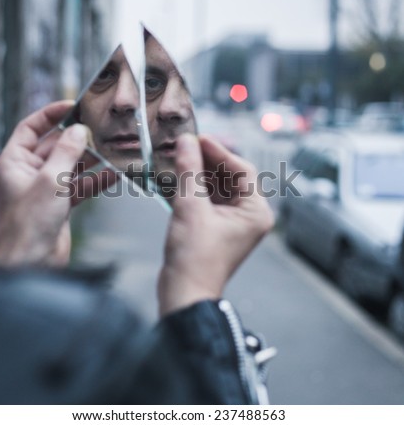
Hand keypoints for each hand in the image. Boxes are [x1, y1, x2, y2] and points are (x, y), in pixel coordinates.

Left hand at [0, 101, 115, 266]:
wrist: (31, 263)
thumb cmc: (28, 224)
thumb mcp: (50, 181)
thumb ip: (67, 152)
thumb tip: (79, 130)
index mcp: (15, 162)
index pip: (31, 128)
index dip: (50, 115)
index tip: (73, 106)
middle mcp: (30, 172)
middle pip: (56, 146)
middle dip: (77, 140)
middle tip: (99, 131)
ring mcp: (47, 188)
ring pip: (72, 166)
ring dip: (91, 161)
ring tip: (112, 151)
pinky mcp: (61, 203)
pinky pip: (81, 186)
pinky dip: (97, 181)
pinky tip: (114, 175)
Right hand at [158, 134, 274, 315]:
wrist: (183, 293)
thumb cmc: (194, 258)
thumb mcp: (191, 208)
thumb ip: (189, 171)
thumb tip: (186, 142)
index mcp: (255, 212)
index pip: (241, 169)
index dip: (219, 151)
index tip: (197, 139)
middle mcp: (248, 215)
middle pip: (229, 177)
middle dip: (207, 161)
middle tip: (184, 146)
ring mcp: (231, 222)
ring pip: (216, 187)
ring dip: (197, 173)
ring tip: (177, 158)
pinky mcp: (215, 227)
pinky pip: (207, 199)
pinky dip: (192, 188)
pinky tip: (176, 177)